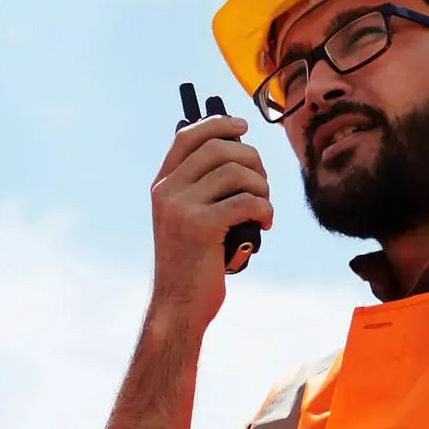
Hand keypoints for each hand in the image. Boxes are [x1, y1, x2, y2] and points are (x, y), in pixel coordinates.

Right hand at [149, 114, 272, 329]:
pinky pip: (247, 201)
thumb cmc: (192, 262)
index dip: (218, 124)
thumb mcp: (186, 219)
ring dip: (261, 187)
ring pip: (236, 173)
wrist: (179, 304)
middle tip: (263, 183)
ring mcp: (181, 208)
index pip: (188, 136)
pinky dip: (265, 209)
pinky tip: (265, 223)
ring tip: (264, 206)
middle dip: (252, 160)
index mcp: (163, 185)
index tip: (243, 126)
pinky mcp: (201, 227)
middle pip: (219, 149)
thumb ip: (200, 189)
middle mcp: (168, 191)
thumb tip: (237, 153)